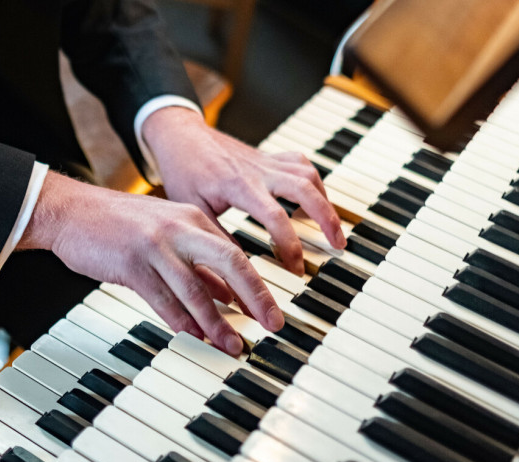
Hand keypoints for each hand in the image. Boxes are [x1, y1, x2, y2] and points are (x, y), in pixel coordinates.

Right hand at [18, 171, 283, 354]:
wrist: (73, 211)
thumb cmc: (121, 224)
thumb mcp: (167, 234)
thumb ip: (198, 262)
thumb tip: (226, 295)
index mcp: (192, 218)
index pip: (236, 254)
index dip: (256, 285)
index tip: (270, 311)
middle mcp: (180, 229)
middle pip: (230, 262)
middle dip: (256, 296)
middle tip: (271, 324)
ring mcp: (156, 246)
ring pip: (196, 289)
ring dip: (217, 322)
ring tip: (231, 344)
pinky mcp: (132, 264)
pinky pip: (162, 299)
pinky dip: (180, 320)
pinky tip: (192, 335)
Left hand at [142, 107, 346, 275]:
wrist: (180, 136)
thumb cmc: (183, 171)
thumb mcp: (193, 209)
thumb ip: (217, 236)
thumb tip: (238, 267)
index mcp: (239, 186)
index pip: (275, 217)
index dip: (290, 245)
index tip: (296, 268)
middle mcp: (258, 171)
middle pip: (305, 190)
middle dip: (326, 219)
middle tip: (337, 246)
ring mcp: (266, 162)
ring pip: (309, 175)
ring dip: (326, 201)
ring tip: (333, 228)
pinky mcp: (268, 157)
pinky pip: (301, 164)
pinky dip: (315, 182)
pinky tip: (316, 200)